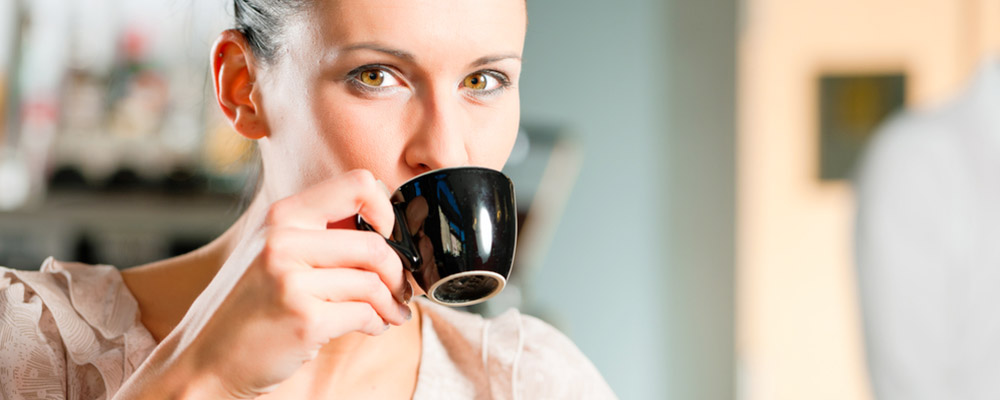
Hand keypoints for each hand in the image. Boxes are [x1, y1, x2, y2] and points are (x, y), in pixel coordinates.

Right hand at [132, 170, 412, 398]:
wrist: (208, 358)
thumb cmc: (251, 305)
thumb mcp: (273, 250)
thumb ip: (319, 231)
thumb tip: (385, 225)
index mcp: (283, 216)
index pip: (359, 184)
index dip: (386, 210)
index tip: (388, 236)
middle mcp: (284, 241)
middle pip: (376, 244)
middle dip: (398, 272)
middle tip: (400, 289)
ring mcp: (291, 281)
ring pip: (375, 282)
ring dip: (392, 302)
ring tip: (390, 312)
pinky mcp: (305, 320)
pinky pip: (366, 314)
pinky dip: (378, 323)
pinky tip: (372, 327)